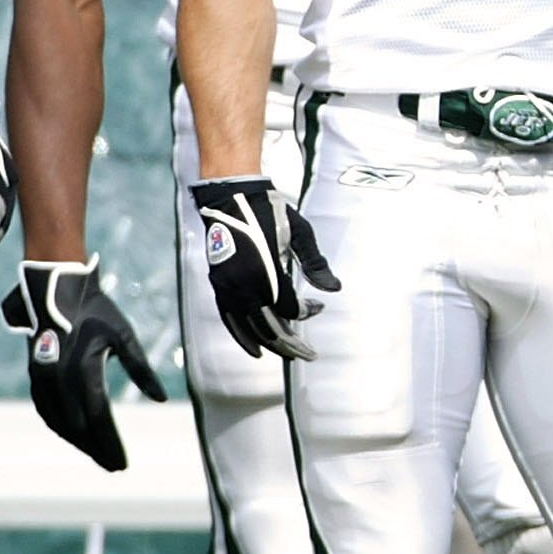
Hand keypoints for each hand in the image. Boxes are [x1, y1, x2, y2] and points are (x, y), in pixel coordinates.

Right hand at [0, 258, 165, 470]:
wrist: (55, 288)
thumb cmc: (96, 310)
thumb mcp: (124, 336)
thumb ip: (141, 369)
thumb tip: (161, 399)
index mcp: (82, 371)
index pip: (98, 419)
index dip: (110, 443)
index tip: (122, 463)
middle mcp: (59, 380)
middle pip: (78, 427)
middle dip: (96, 449)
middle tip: (114, 466)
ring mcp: (43, 378)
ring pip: (59, 422)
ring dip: (77, 442)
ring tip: (97, 454)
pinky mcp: (35, 374)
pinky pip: (45, 410)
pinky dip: (59, 426)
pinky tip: (72, 434)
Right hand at [191, 177, 338, 359]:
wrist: (232, 198)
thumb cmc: (270, 213)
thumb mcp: (300, 233)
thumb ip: (315, 263)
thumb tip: (333, 290)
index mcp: (267, 272)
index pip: (289, 309)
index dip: (306, 312)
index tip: (318, 306)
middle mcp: (244, 285)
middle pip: (269, 326)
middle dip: (291, 343)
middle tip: (309, 354)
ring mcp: (228, 288)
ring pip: (250, 328)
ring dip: (271, 344)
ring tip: (289, 355)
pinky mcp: (218, 287)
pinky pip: (230, 320)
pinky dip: (243, 338)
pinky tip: (257, 351)